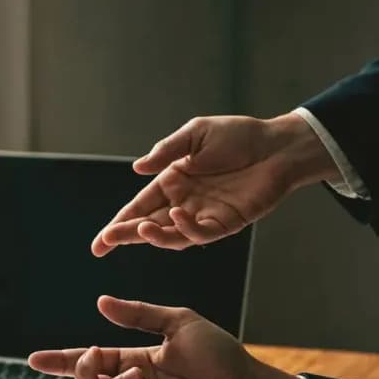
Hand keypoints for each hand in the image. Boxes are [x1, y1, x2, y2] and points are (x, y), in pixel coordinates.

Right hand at [29, 295, 304, 378]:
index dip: (61, 361)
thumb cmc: (219, 354)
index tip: (35, 359)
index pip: (90, 362)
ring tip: (138, 377)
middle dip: (81, 373)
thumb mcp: (177, 322)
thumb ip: (138, 314)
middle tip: (95, 356)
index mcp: (134, 361)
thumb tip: (101, 303)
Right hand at [91, 112, 338, 255]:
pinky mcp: (225, 224)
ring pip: (171, 235)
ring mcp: (203, 215)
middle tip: (107, 243)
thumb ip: (166, 152)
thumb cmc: (238, 136)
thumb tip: (137, 168)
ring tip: (141, 229)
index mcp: (172, 181)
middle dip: (126, 235)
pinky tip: (180, 216)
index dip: (118, 225)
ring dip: (154, 236)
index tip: (101, 243)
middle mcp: (184, 202)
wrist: (277, 146)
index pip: (138, 207)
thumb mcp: (195, 134)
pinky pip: (200, 233)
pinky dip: (186, 229)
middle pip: (148, 226)